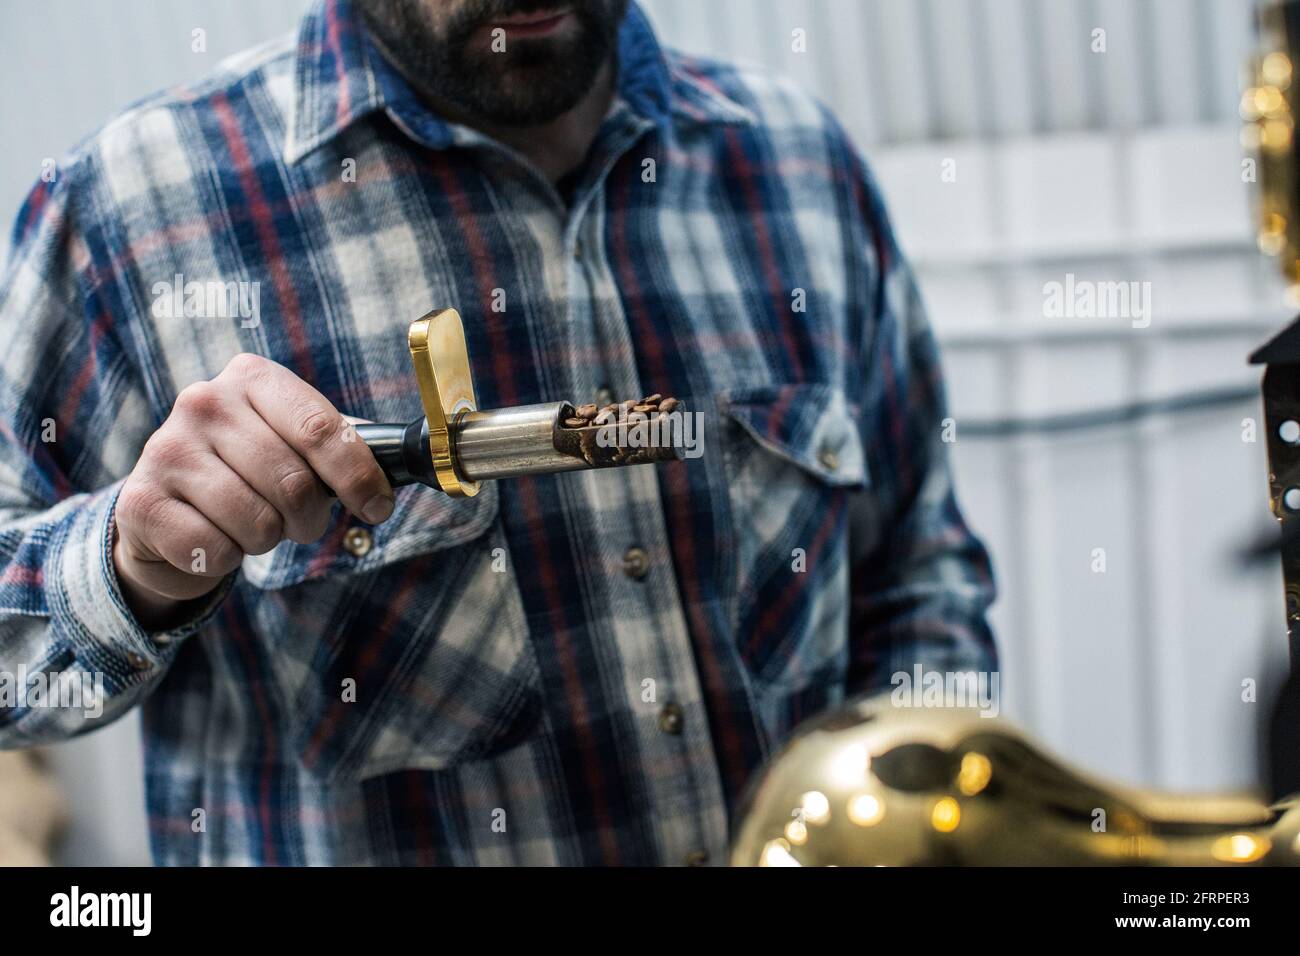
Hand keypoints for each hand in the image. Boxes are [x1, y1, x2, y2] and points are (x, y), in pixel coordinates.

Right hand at [112, 353, 393, 627]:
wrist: (165, 512)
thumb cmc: (248, 474)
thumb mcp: (293, 446)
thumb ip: (340, 448)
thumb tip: (403, 468)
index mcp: (252, 378)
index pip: (321, 427)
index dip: (358, 476)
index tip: (377, 507)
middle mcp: (203, 402)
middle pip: (294, 482)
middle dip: (308, 518)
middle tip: (297, 521)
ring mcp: (166, 449)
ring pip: (258, 522)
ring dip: (266, 539)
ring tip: (250, 525)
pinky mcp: (140, 501)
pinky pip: (216, 550)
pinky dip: (226, 559)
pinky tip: (212, 537)